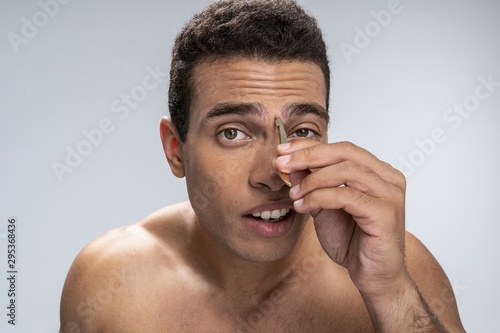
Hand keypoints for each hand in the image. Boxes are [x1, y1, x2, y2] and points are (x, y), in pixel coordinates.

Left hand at [275, 140, 408, 297]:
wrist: (372, 276)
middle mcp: (388, 178)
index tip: (283, 150)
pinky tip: (303, 207)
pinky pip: (346, 196)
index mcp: (377, 172)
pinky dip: (319, 198)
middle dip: (308, 155)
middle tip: (281, 163)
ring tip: (294, 194)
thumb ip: (312, 184)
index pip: (342, 148)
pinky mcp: (385, 212)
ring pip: (345, 171)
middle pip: (345, 152)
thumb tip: (290, 163)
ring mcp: (390, 194)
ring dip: (312, 180)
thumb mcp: (324, 206)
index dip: (310, 146)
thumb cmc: (352, 241)